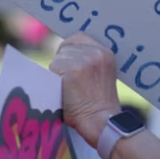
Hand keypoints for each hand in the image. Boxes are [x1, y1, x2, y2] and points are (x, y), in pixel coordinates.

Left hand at [49, 32, 120, 147]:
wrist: (102, 121)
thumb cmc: (99, 103)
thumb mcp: (102, 74)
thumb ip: (89, 61)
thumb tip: (66, 54)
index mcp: (106, 52)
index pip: (79, 37)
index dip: (71, 49)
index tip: (71, 63)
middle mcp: (96, 53)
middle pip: (66, 47)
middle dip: (63, 60)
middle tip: (68, 80)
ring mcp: (84, 61)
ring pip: (58, 58)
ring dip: (58, 71)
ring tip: (69, 88)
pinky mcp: (72, 71)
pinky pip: (53, 68)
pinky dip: (54, 79)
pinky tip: (64, 91)